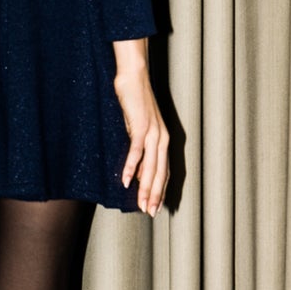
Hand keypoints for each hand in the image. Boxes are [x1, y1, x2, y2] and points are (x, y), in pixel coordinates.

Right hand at [113, 54, 169, 215]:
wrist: (134, 76)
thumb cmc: (134, 102)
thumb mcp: (138, 129)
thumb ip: (140, 150)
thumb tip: (136, 172)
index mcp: (163, 139)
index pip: (164, 171)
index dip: (160, 190)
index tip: (155, 207)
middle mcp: (162, 138)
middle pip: (160, 173)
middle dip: (154, 195)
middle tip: (149, 213)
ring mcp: (152, 132)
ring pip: (151, 166)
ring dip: (145, 187)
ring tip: (140, 205)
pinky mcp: (140, 125)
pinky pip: (136, 151)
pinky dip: (130, 167)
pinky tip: (125, 181)